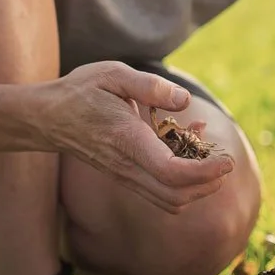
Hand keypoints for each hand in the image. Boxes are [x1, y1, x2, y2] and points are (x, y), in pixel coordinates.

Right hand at [40, 61, 233, 213]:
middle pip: (176, 196)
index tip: (227, 160)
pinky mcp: (125, 176)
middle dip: (208, 183)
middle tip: (225, 159)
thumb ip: (150, 86)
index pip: (171, 172)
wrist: (47, 117)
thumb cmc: (80, 91)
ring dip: (197, 185)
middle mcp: (126, 165)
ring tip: (209, 154)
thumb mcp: (113, 73)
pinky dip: (182, 180)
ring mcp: (124, 175)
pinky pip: (159, 190)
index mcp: (126, 139)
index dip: (205, 172)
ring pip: (169, 200)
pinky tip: (187, 145)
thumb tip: (185, 101)